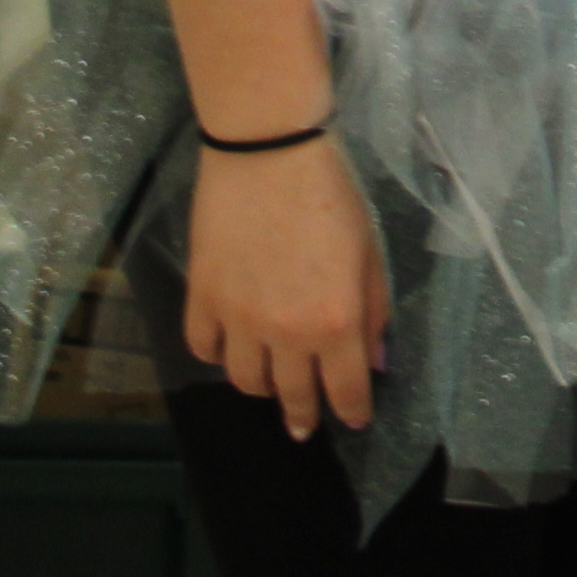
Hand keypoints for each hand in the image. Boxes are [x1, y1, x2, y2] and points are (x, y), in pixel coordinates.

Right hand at [182, 134, 392, 437]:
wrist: (269, 152)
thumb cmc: (332, 195)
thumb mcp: (370, 253)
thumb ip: (374, 313)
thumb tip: (374, 362)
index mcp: (335, 322)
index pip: (344, 389)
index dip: (351, 411)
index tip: (353, 420)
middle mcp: (285, 332)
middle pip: (292, 394)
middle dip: (303, 414)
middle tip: (305, 424)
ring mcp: (238, 319)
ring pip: (245, 381)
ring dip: (262, 387)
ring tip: (271, 382)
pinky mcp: (202, 298)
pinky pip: (204, 349)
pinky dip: (218, 356)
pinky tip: (230, 348)